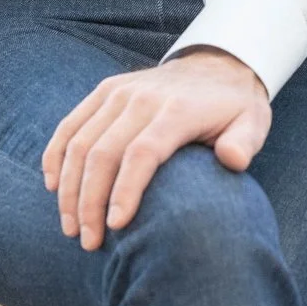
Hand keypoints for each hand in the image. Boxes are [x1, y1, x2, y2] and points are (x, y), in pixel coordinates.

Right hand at [42, 49, 270, 250]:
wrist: (217, 63)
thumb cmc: (233, 107)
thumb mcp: (252, 122)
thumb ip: (243, 143)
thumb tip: (231, 160)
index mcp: (177, 109)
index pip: (142, 152)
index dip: (125, 190)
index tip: (116, 226)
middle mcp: (142, 98)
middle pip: (103, 152)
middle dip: (90, 202)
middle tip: (89, 242)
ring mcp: (119, 92)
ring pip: (80, 142)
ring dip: (69, 188)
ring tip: (71, 227)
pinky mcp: (105, 91)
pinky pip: (70, 124)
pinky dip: (56, 156)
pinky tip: (53, 188)